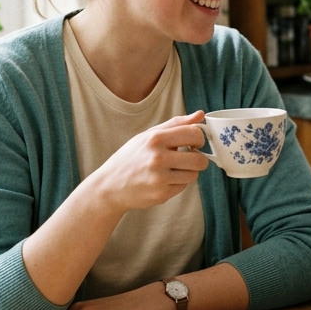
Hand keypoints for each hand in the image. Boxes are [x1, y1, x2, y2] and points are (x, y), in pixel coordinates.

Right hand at [92, 111, 209, 214]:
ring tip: (174, 168)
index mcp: (156, 139)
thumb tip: (201, 115)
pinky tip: (165, 179)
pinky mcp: (161, 194)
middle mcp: (158, 158)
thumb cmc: (130, 157)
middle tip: (190, 157)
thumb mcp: (149, 135)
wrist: (110, 186)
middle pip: (199, 159)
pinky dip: (178, 182)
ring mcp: (160, 178)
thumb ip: (176, 124)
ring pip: (194, 175)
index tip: (194, 142)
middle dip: (199, 158)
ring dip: (188, 171)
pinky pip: (183, 187)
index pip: (194, 134)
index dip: (199, 138)